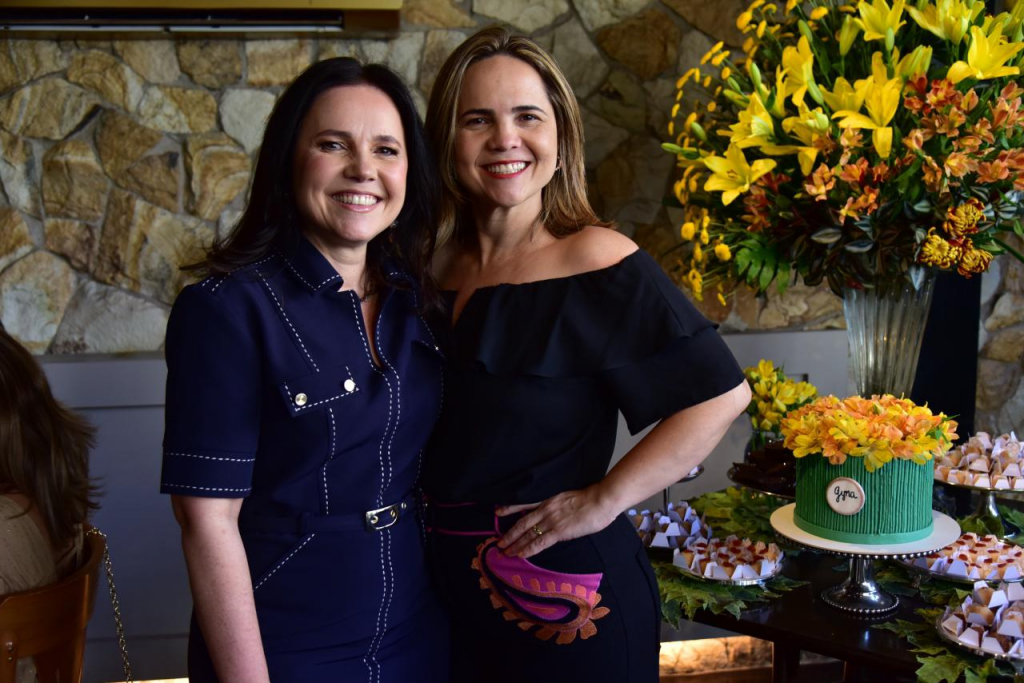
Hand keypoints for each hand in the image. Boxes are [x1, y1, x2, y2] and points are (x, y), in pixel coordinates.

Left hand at [495, 486, 618, 558]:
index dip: (510, 508)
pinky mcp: (559, 531)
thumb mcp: (568, 497)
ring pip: (527, 533)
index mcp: (548, 499)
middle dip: (509, 534)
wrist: (601, 500)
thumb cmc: (591, 499)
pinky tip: (520, 554)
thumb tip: (556, 513)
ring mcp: (551, 520)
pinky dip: (528, 549)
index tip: (498, 511)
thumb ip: (559, 505)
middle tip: (499, 543)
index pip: (524, 503)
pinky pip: (539, 542)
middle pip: (522, 522)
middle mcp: (545, 509)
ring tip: (505, 552)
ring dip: (515, 544)